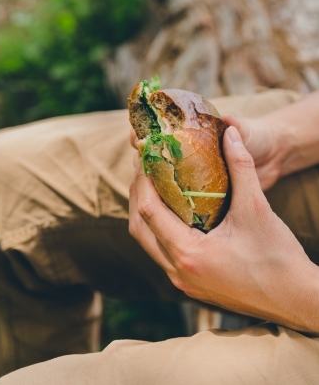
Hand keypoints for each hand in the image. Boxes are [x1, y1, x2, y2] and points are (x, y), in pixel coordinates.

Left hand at [129, 126, 318, 333]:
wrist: (295, 299)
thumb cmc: (278, 258)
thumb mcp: (257, 208)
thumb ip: (241, 167)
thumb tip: (230, 135)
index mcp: (189, 254)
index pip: (149, 212)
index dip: (143, 181)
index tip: (146, 157)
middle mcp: (178, 272)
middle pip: (139, 228)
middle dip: (137, 195)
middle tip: (143, 167)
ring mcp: (183, 282)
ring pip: (148, 243)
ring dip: (145, 213)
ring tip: (153, 185)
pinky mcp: (191, 284)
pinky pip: (161, 253)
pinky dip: (158, 229)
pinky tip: (171, 212)